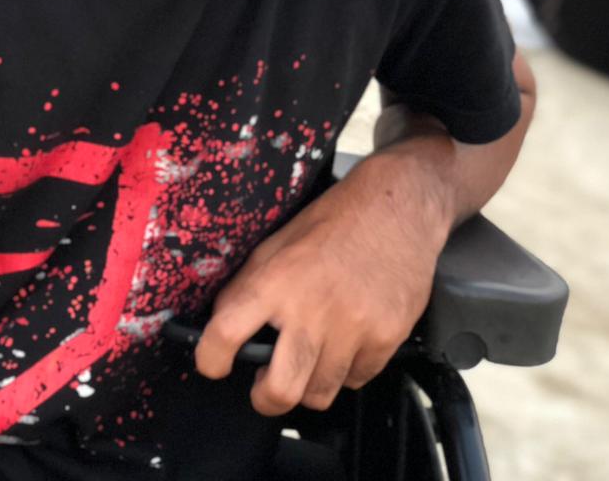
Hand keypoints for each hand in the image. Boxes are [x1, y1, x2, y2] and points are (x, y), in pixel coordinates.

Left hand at [193, 153, 450, 415]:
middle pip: (280, 391)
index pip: (226, 333)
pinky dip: (346, 370)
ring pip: (320, 395)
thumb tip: (221, 325)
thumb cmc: (334, 222)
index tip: (213, 364)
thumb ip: (250, 285)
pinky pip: (356, 381)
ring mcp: (354, 328)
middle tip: (265, 388)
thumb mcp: (278, 243)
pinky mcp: (386, 339)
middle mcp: (313, 309)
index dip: (210, 358)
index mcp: (277, 280)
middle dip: (265, 399)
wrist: (398, 209)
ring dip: (308, 384)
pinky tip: (344, 343)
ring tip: (308, 360)